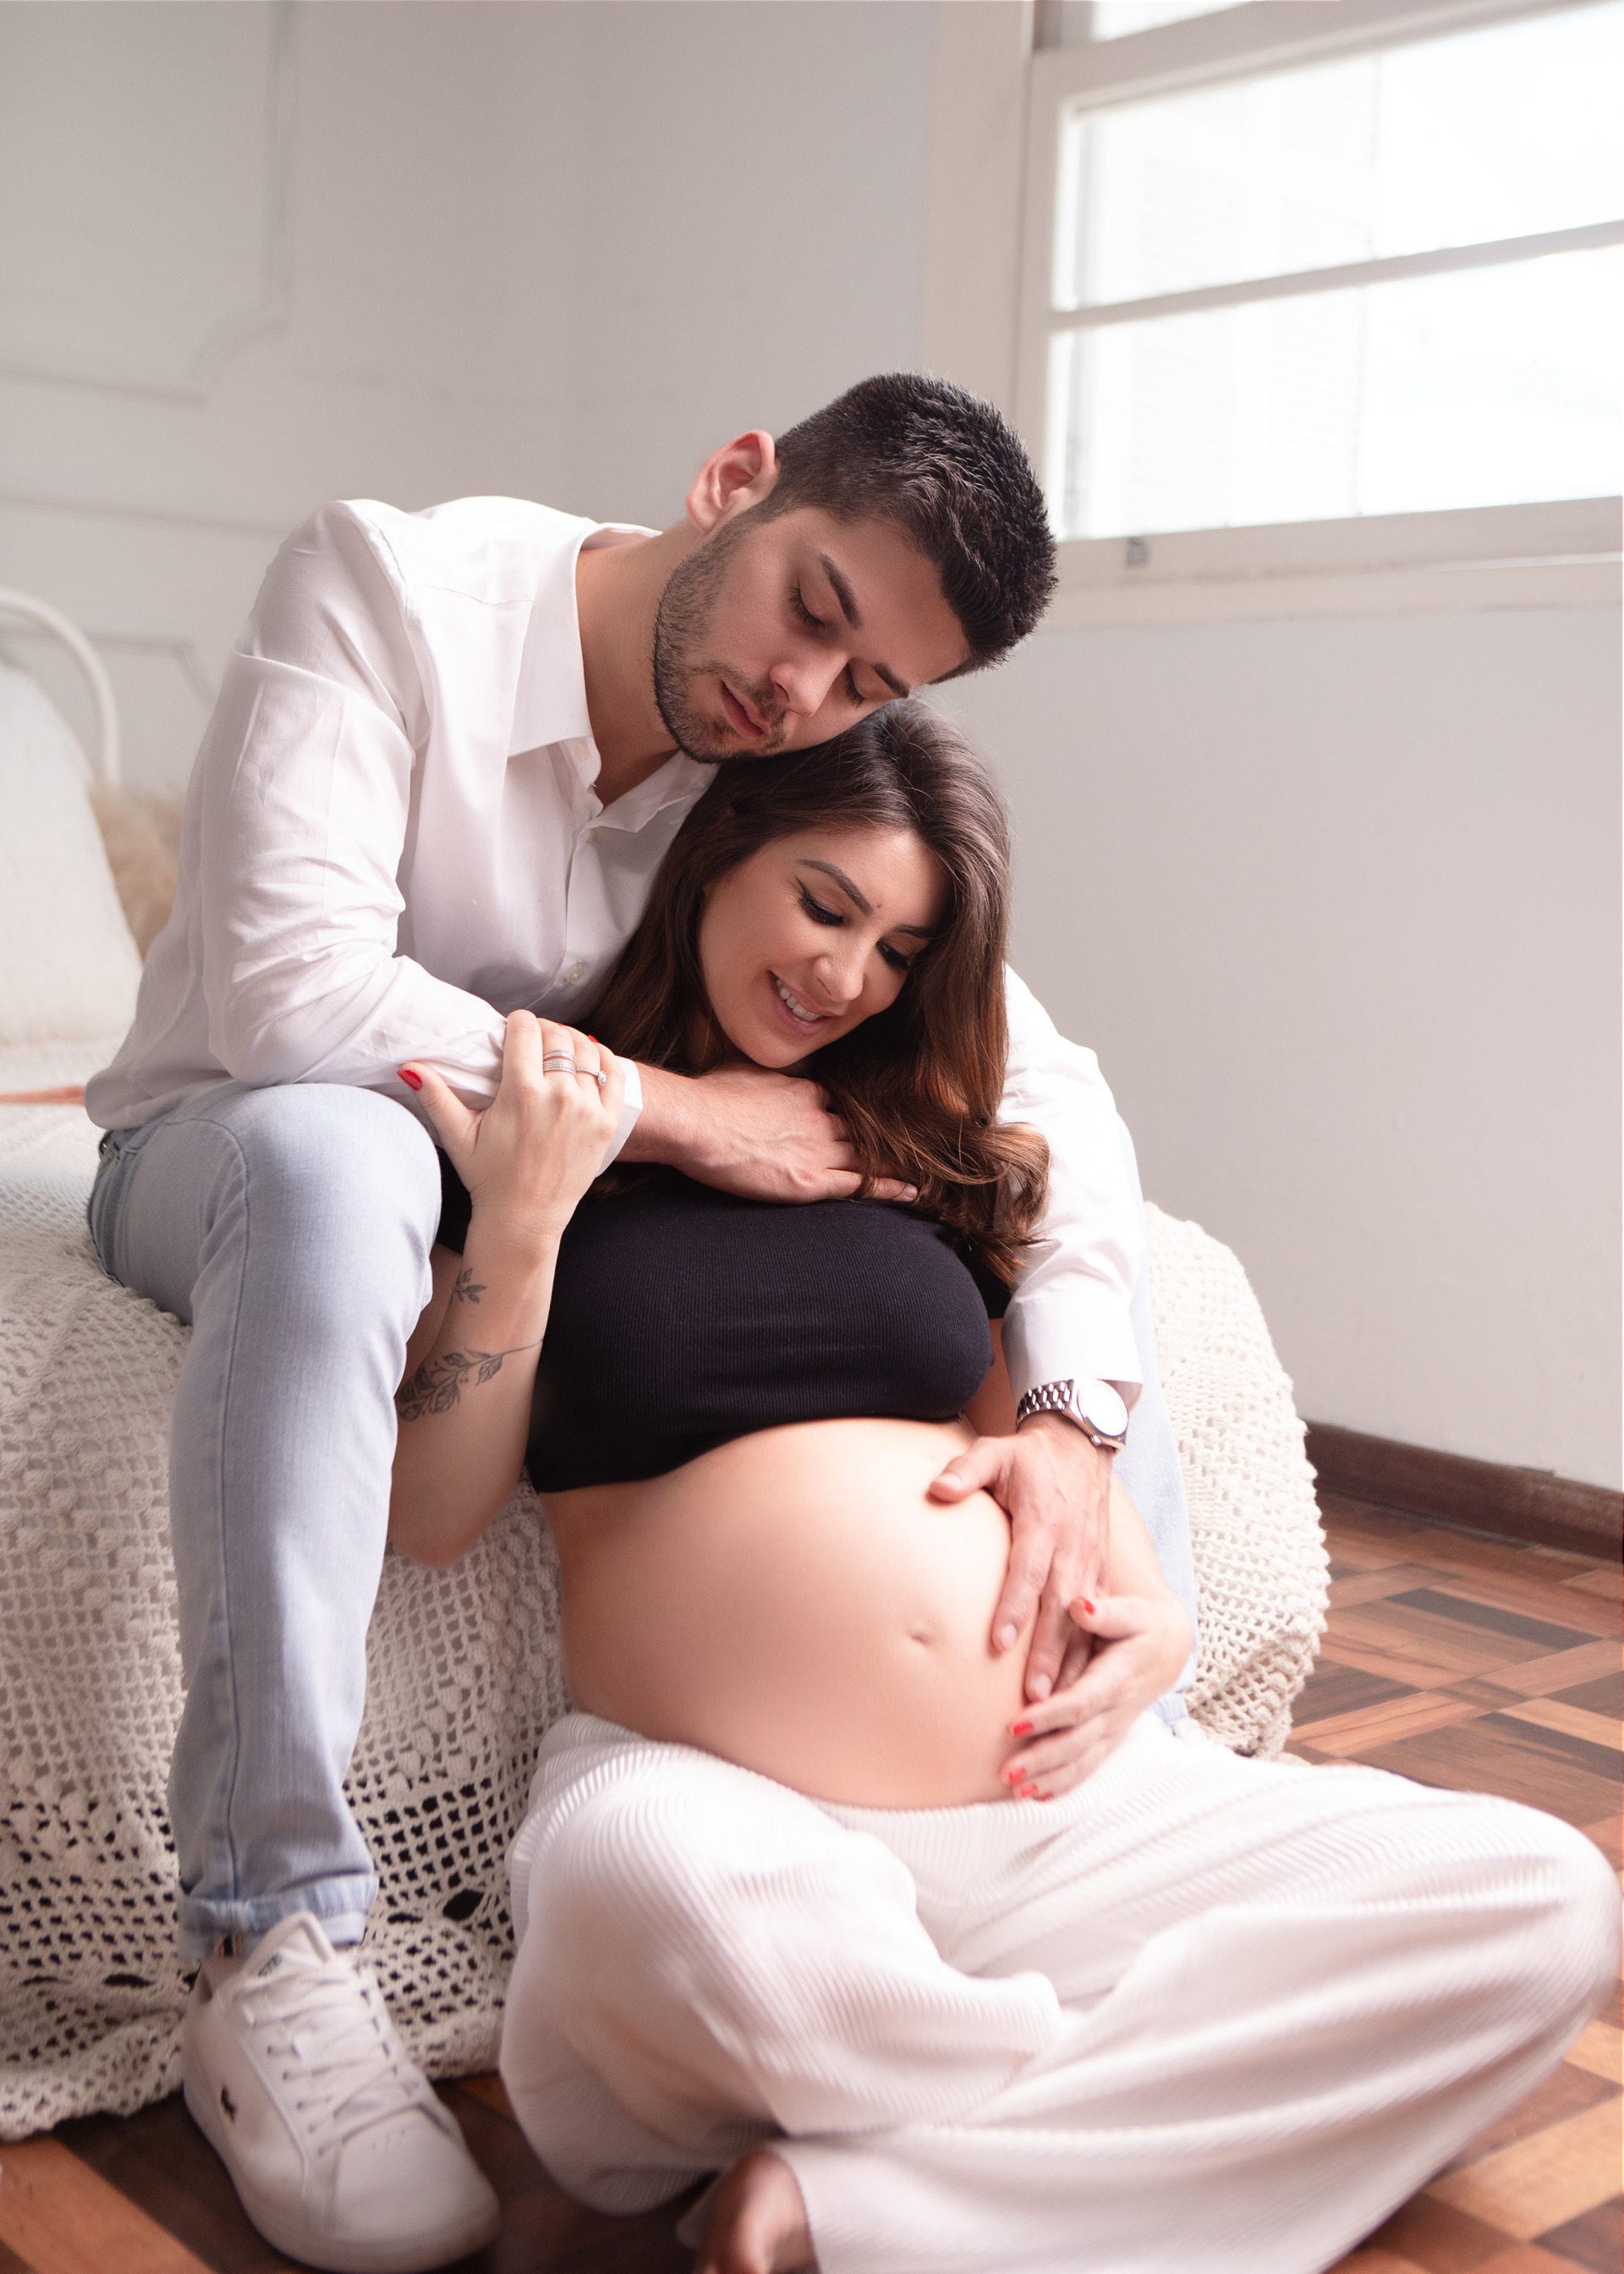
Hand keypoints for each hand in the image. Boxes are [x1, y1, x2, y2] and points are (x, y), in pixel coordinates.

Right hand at [401, 1012, 624, 1248]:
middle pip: (556, 1035)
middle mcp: (558, 1096)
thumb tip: (408, 1066)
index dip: (518, 1022)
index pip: (526, 1028)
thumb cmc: (489, 1177)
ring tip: (558, 1049)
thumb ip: (435, 1097)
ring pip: (586, 1050)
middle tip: (534, 1041)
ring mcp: (587, 1109)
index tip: (513, 1030)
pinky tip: (590, 1058)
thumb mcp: (458, 1136)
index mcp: (521, 1093)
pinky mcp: (606, 1123)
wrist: (524, 1218)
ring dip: (572, 1041)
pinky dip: (603, 1059)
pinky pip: (614, 1075)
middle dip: (543, 1030)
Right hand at [624, 1059, 916, 1204]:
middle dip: (885, 1140)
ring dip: (895, 1163)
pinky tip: (909, 1191)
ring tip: (921, 1170)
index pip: (840, 1105)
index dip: (854, 1117)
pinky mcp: (809, 1181)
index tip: (866, 1124)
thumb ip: (765, 1077)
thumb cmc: (708, 1096)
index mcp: (806, 1091)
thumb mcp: (742, 1071)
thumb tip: (763, 1077)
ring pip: (867, 1156)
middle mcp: (820, 1117)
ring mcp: (818, 1149)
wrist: (697, 1123)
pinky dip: (887, 1187)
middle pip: (862, 1130)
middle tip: (914, 1147)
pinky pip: (859, 1185)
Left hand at [929, 1415, 1111, 1700]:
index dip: (1015, 1606)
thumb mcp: (995, 1451)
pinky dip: (1090, 1650)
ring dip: (1071, 1660)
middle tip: (1035, 1697)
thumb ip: (966, 1470)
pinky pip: (1100, 1616)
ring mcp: (1090, 1559)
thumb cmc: (1029, 1457)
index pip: (1029, 1569)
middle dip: (1049, 1652)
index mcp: (1044, 1520)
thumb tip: (937, 1489)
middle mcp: (1072, 1545)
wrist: (1080, 1446)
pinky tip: (1078, 1684)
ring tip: (1055, 1702)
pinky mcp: (1101, 1569)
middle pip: (1061, 1606)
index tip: (1000, 1642)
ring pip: (1084, 1619)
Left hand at [999, 1590, 1193, 1798]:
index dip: (1049, 1716)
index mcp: (1116, 1679)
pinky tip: (1036, 1796)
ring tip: (1015, 1791)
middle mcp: (1116, 1711)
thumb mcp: (1130, 1613)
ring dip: (1049, 1778)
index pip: (1080, 1703)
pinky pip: (1087, 1767)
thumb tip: (1080, 1605)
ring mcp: (1113, 1729)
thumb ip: (1105, 1612)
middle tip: (1006, 1772)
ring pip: (1081, 1761)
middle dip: (1042, 1759)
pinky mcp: (1109, 1738)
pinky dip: (1063, 1784)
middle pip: (1077, 1742)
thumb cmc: (1142, 1627)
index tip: (1014, 1724)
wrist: (1167, 1652)